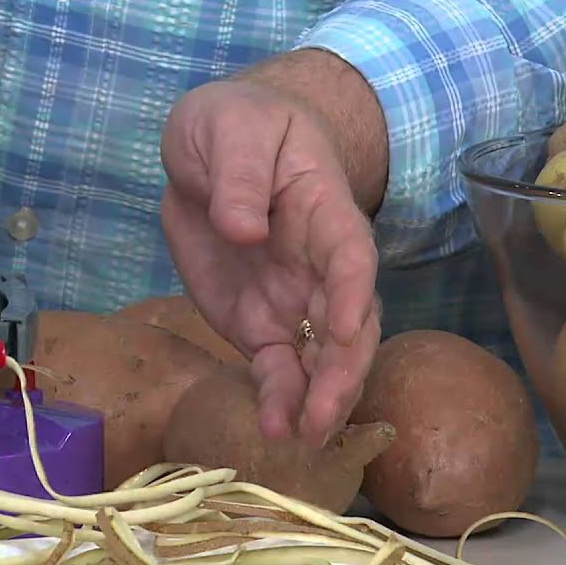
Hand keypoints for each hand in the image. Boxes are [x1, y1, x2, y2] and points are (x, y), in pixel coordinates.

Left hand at [161, 77, 381, 447]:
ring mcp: (292, 298)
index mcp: (324, 210)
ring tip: (299, 440)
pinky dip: (279, 397)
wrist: (214, 148)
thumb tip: (244, 229)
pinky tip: (272, 429)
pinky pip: (278, 366)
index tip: (344, 330)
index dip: (351, 293)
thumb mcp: (228, 129)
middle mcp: (320, 265)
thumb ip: (239, 175)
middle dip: (341, 371)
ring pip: (321, 357)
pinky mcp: (259, 323)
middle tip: (322, 416)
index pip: (349, 255)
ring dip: (317, 399)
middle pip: (348, 323)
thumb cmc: (236, 125)